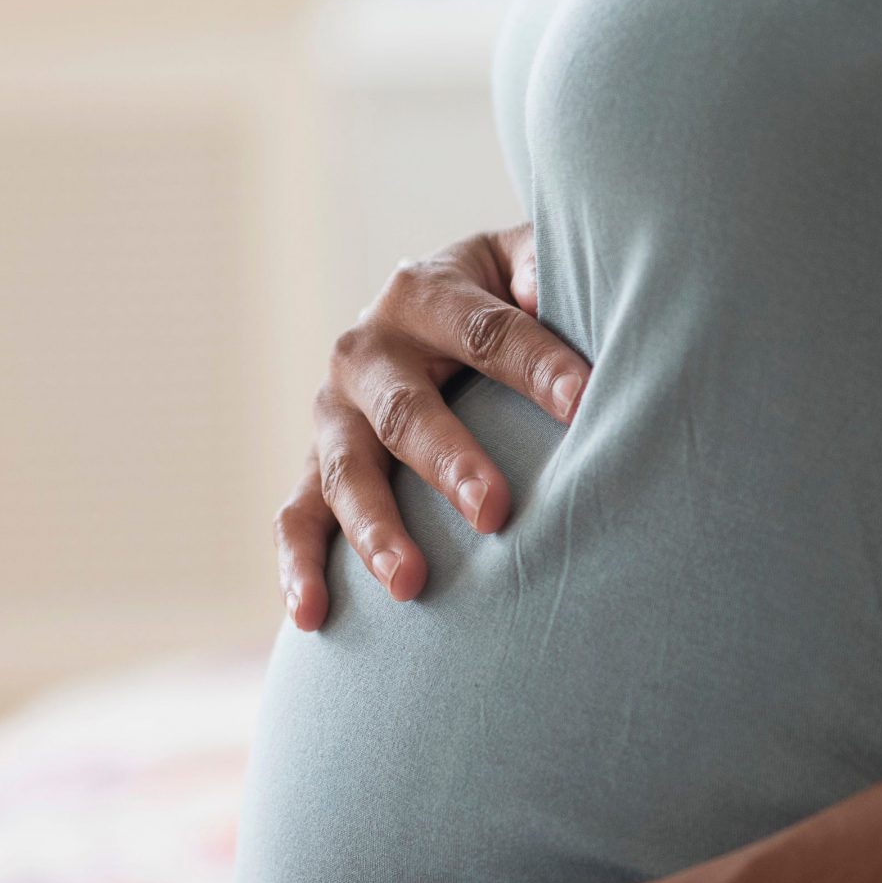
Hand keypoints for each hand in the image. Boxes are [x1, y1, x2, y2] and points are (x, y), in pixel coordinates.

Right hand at [278, 224, 590, 627]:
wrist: (429, 310)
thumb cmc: (502, 298)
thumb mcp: (523, 266)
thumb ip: (546, 271)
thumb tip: (559, 291)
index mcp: (425, 293)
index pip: (485, 332)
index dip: (536, 367)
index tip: (584, 404)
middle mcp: (367, 350)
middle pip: (405, 411)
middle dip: (450, 462)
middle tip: (495, 510)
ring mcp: (334, 413)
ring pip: (345, 472)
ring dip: (375, 529)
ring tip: (410, 583)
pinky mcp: (315, 466)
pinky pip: (296, 518)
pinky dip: (297, 566)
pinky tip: (312, 616)